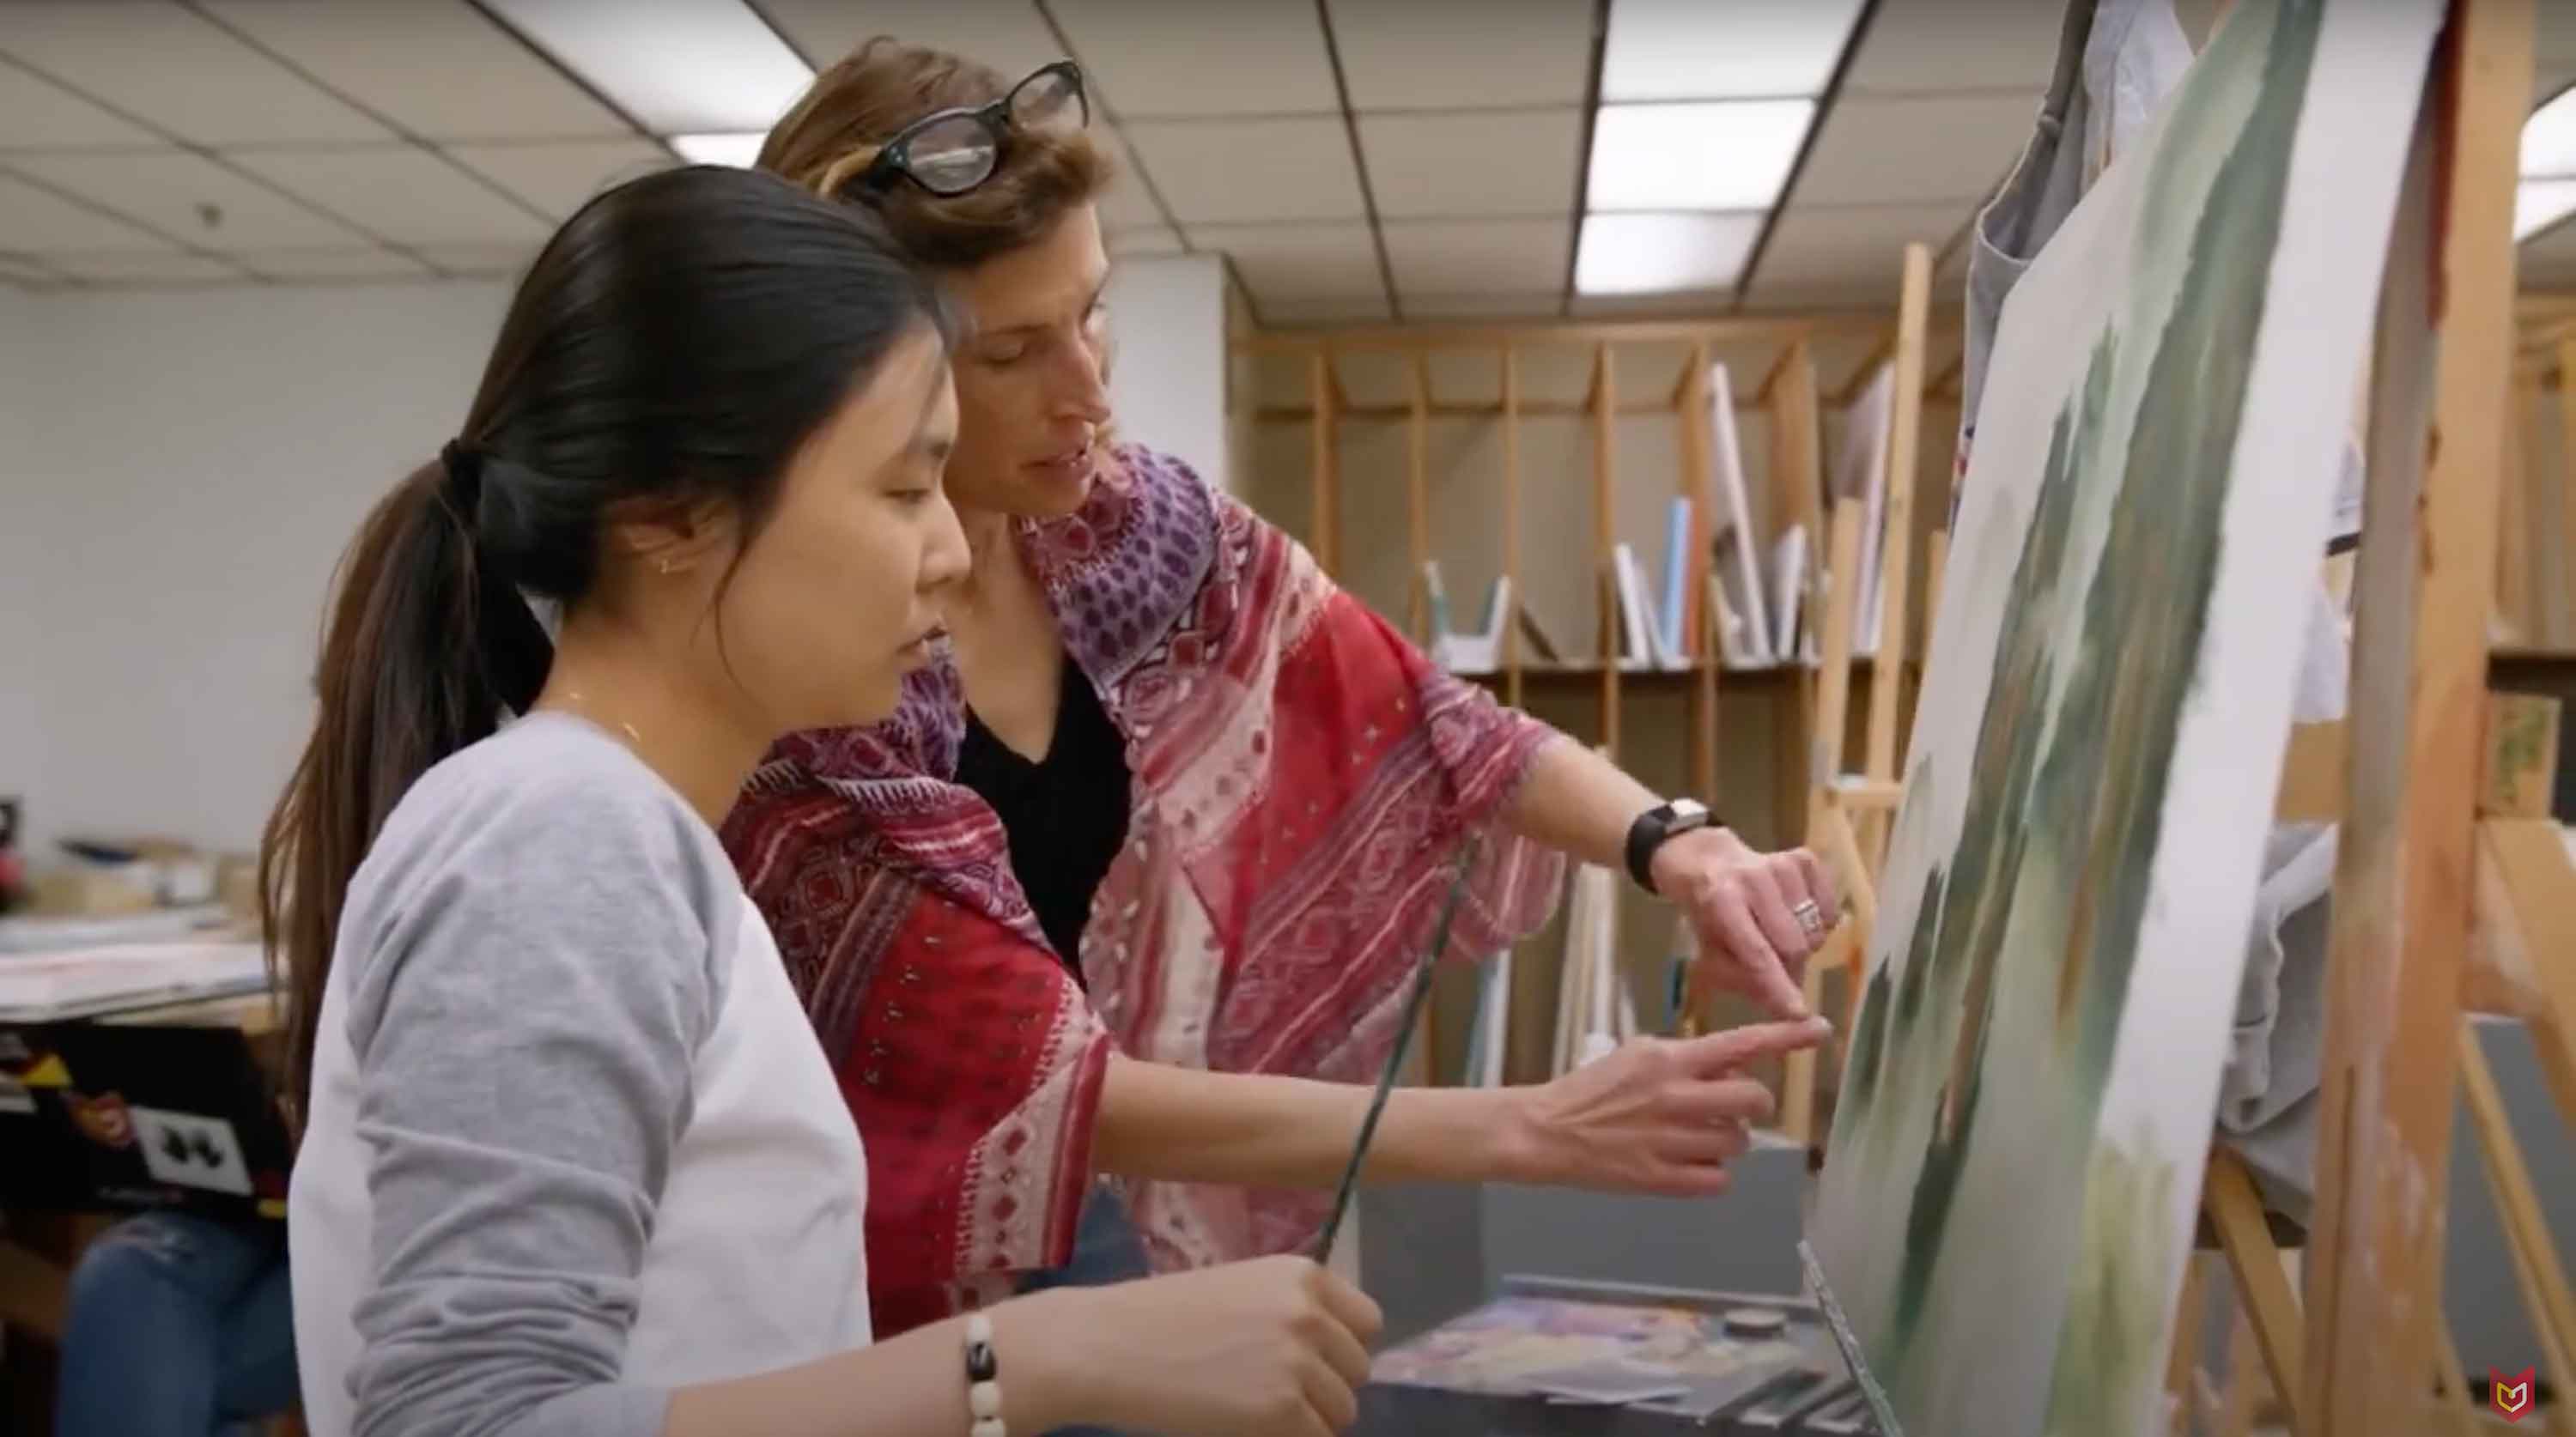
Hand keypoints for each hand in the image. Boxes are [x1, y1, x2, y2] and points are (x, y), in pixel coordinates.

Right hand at [1062, 1255, 1384, 1436]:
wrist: (1108, 1344)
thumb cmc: (1159, 1318)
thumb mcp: (1238, 1291)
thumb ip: (1288, 1312)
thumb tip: (1330, 1355)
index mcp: (1301, 1275)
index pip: (1366, 1321)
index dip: (1340, 1348)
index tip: (1310, 1363)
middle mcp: (1310, 1312)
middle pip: (1357, 1370)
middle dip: (1325, 1387)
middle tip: (1274, 1394)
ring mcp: (1299, 1361)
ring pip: (1342, 1411)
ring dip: (1309, 1420)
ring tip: (1257, 1412)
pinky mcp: (1283, 1409)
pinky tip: (1248, 1427)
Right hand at [1501, 1019, 1831, 1193]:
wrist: (1546, 1132)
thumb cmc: (1592, 1088)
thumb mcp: (1637, 1056)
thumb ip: (1686, 1060)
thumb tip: (1735, 1065)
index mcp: (1669, 1060)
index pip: (1740, 1043)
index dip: (1786, 1038)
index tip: (1821, 1031)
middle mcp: (1676, 1097)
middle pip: (1753, 1099)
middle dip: (1751, 1104)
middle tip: (1729, 1108)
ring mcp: (1670, 1141)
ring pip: (1739, 1142)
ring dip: (1729, 1139)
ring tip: (1699, 1137)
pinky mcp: (1661, 1180)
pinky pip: (1718, 1180)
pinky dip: (1712, 1174)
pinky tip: (1689, 1165)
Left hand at [1650, 827, 1839, 1018]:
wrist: (1710, 863)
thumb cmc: (1710, 916)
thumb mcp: (1710, 951)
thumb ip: (1743, 979)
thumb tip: (1784, 1007)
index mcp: (1720, 900)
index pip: (1757, 953)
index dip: (1778, 986)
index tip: (1799, 1014)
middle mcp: (1754, 877)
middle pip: (1793, 945)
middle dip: (1788, 966)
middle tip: (1774, 966)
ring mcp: (1783, 863)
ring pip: (1815, 931)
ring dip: (1802, 944)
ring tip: (1778, 935)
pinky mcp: (1806, 858)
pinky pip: (1830, 911)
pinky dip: (1819, 924)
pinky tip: (1794, 916)